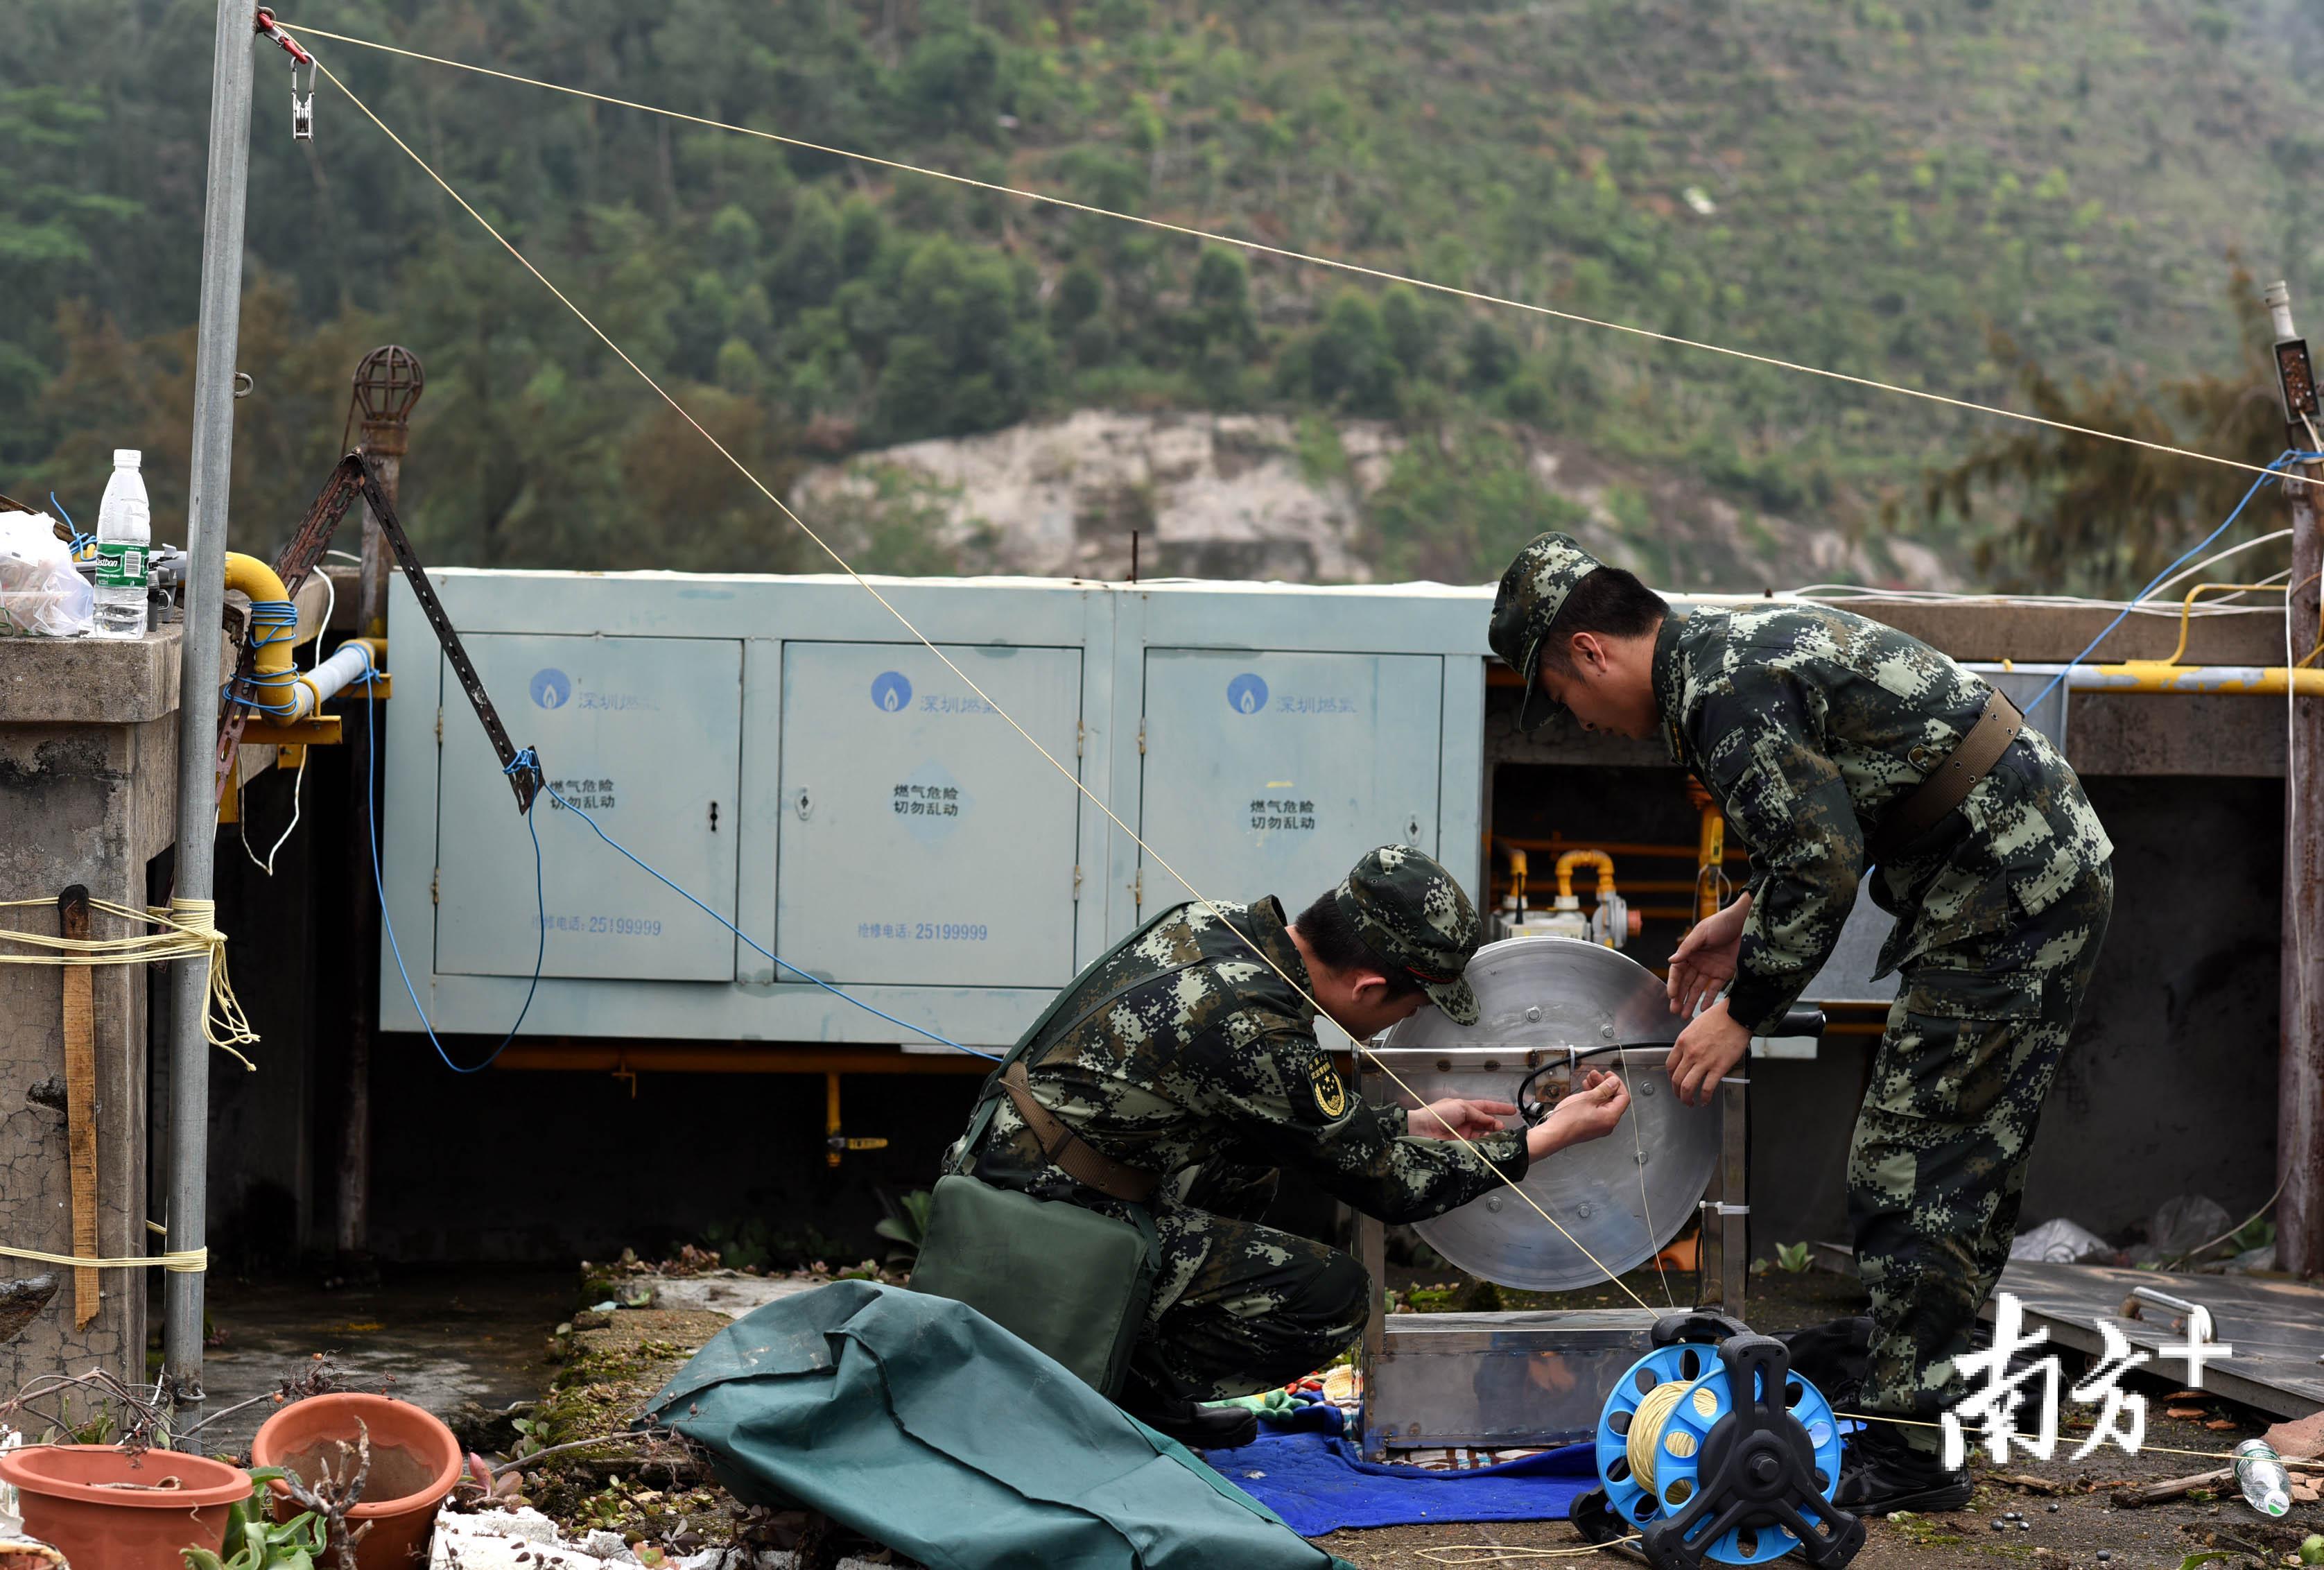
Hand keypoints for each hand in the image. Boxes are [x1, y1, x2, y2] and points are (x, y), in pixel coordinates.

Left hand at [1408, 1097, 1516, 1140]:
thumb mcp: (1461, 1107)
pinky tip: (1490, 1142)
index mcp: (1463, 1108)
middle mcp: (1464, 1120)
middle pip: (1485, 1121)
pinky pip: (1476, 1144)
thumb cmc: (1438, 1114)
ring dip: (1491, 1133)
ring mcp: (1462, 1134)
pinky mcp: (1461, 1145)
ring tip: (1498, 1135)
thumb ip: (1478, 1113)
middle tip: (1504, 1128)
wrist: (1422, 1130)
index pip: (1484, 1106)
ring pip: (1482, 1133)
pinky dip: (1484, 1143)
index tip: (1512, 1110)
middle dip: (1496, 1123)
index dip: (1498, 1108)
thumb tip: (1492, 1120)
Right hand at [1525, 1069, 1629, 1159]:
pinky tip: (1585, 1091)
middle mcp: (1608, 1123)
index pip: (1623, 1097)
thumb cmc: (1568, 1120)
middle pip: (1613, 1100)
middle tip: (1595, 1075)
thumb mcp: (1588, 1098)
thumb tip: (1614, 1083)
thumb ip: (1604, 1089)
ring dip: (1597, 1090)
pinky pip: (1596, 1110)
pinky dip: (1592, 1099)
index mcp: (1611, 1117)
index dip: (1617, 1084)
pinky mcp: (1591, 1126)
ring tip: (1588, 1080)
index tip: (1609, 1075)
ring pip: (1603, 1104)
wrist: (1554, 1134)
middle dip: (1604, 1085)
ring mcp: (1599, 1126)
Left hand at [1665, 999, 1750, 1106]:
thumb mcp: (1695, 1026)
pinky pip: (1707, 1088)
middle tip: (1680, 1096)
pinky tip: (1705, 1100)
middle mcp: (1690, 1053)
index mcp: (1683, 1042)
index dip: (1671, 1077)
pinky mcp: (1718, 1067)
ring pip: (1687, 1086)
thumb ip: (1689, 1041)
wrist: (1735, 1015)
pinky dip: (1705, 1098)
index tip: (1674, 1081)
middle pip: (1676, 1079)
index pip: (1670, 1065)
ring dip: (1686, 1098)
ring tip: (1690, 1102)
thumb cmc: (1718, 1017)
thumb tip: (1687, 1053)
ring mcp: (1704, 1061)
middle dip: (1676, 1092)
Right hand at [1668, 891, 1750, 1017]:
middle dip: (1680, 997)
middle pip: (1686, 983)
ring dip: (1691, 1001)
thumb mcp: (1702, 933)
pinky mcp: (1725, 973)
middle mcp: (1699, 962)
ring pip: (1698, 989)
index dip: (1674, 983)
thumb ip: (1687, 948)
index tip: (1671, 996)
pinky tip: (1702, 1009)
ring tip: (1685, 1015)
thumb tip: (1671, 960)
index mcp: (1690, 952)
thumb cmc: (1722, 923)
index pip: (1678, 971)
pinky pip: (1715, 989)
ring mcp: (1711, 969)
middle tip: (1675, 1010)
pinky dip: (1709, 999)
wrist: (1746, 923)